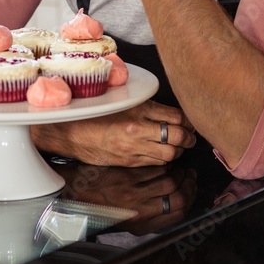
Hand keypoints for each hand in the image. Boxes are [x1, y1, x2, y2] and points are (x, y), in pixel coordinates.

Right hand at [32, 100, 195, 166]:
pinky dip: (164, 159)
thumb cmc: (97, 113)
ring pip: (170, 153)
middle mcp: (137, 129)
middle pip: (177, 136)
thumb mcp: (124, 101)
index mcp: (137, 109)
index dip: (188, 121)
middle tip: (190, 136)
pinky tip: (162, 153)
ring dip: (178, 150)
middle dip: (188, 138)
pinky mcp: (129, 161)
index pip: (175, 116)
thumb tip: (172, 114)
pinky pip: (156, 162)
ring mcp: (133, 147)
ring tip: (178, 146)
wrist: (72, 133)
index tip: (189, 121)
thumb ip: (148, 106)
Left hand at [58, 164, 197, 233]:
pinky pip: (154, 170)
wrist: (77, 192)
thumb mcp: (127, 220)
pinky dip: (163, 165)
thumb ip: (151, 216)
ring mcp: (134, 193)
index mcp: (142, 225)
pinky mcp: (128, 176)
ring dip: (179, 173)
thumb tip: (174, 204)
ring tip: (179, 168)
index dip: (190, 200)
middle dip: (189, 185)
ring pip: (169, 181)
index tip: (191, 189)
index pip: (178, 214)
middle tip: (190, 175)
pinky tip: (164, 162)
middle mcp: (140, 211)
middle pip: (179, 198)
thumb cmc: (103, 206)